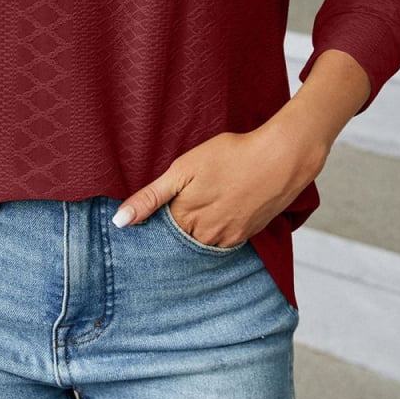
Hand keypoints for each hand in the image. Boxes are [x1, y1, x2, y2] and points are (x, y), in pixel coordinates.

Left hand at [111, 122, 325, 246]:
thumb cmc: (231, 156)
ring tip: (202, 204)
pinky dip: (214, 231)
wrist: (280, 159)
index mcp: (184, 218)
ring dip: (195, 230)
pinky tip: (219, 210)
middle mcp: (204, 236)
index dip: (153, 220)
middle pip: (178, 239)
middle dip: (173, 228)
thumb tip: (119, 221)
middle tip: (182, 202)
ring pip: (199, 242)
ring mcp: (226, 238)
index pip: (157, 231)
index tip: (152, 211)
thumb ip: (150, 197)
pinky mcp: (245, 236)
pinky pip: (221, 242)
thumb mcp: (184, 169)